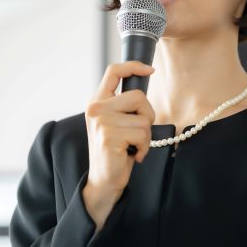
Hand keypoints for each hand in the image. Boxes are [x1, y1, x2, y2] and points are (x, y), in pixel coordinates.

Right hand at [83, 62, 155, 229]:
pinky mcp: (110, 136)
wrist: (104, 180)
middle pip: (139, 96)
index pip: (113, 71)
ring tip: (133, 146)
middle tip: (138, 133)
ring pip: (144, 118)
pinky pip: (143, 134)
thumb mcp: (114, 122)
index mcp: (96, 101)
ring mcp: (101, 122)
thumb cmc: (115, 151)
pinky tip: (132, 155)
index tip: (150, 70)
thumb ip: (123, 105)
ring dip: (146, 136)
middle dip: (148, 115)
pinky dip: (144, 147)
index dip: (134, 66)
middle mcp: (96, 108)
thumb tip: (144, 80)